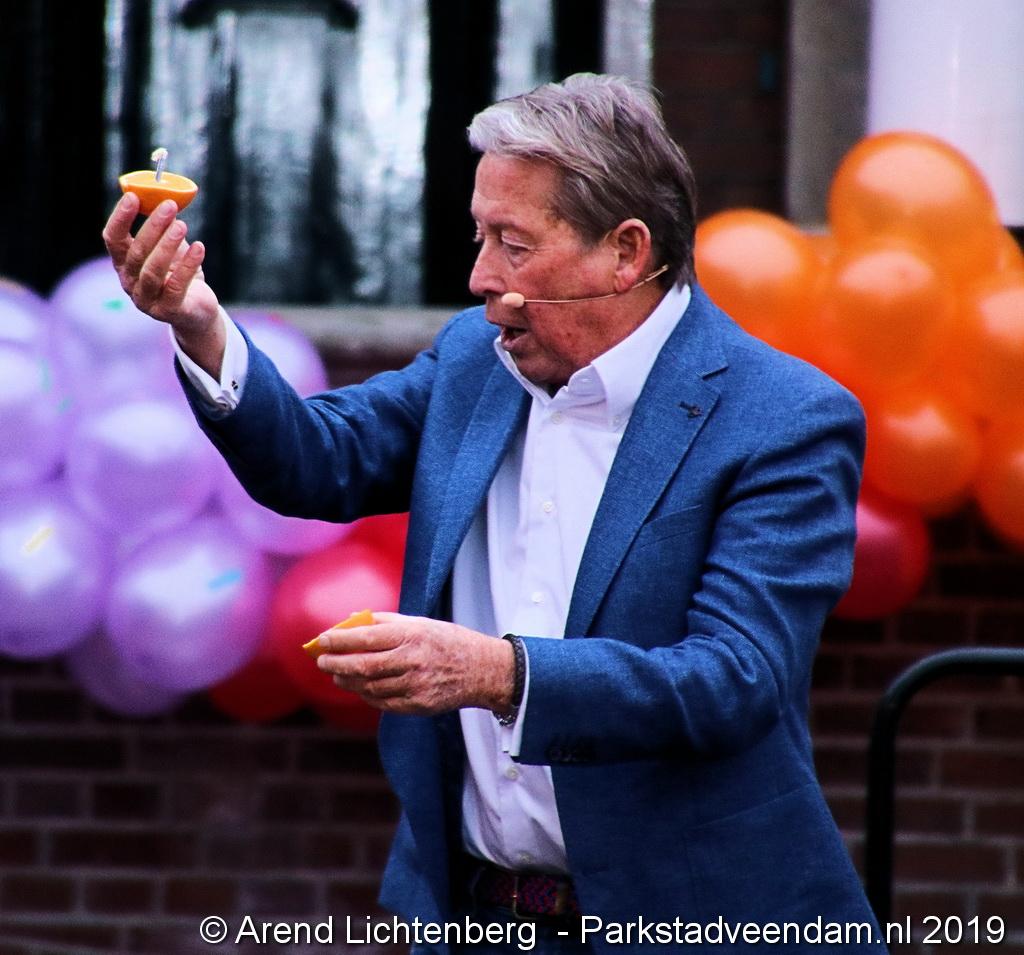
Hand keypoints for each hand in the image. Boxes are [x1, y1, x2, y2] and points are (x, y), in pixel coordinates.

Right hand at [102, 193, 219, 339]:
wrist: (197, 311)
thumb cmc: (180, 275)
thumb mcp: (171, 249)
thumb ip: (165, 229)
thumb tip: (166, 198)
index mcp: (124, 264)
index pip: (113, 239)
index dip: (120, 218)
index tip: (132, 196)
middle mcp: (130, 282)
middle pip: (136, 253)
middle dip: (152, 227)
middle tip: (169, 206)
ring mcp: (147, 300)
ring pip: (153, 270)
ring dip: (167, 245)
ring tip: (182, 224)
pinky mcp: (169, 311)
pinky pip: (177, 286)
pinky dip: (188, 265)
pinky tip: (200, 248)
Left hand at [315, 612, 514, 715]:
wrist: (482, 670)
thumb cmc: (446, 641)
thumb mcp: (421, 623)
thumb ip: (385, 622)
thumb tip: (349, 622)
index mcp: (413, 635)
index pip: (366, 638)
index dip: (340, 640)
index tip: (322, 640)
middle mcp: (413, 660)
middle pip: (363, 666)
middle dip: (336, 664)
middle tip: (322, 661)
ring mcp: (416, 685)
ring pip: (369, 687)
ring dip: (348, 681)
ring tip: (337, 675)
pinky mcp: (419, 705)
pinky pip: (383, 702)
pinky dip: (366, 694)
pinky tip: (360, 687)